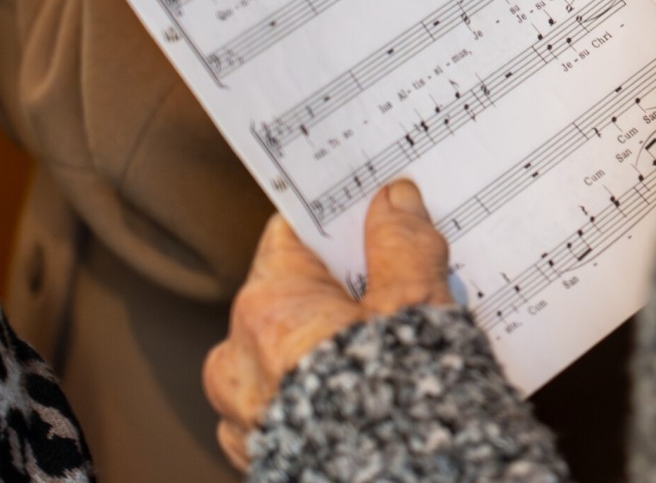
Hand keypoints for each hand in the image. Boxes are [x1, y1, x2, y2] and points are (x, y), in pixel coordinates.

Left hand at [204, 179, 453, 470]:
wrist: (401, 482)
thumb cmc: (400, 404)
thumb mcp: (416, 308)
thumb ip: (402, 246)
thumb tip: (393, 202)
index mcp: (268, 308)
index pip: (291, 235)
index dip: (335, 223)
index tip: (366, 214)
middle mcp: (239, 359)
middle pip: (290, 295)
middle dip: (338, 290)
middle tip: (395, 287)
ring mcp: (242, 414)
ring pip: (282, 354)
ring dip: (325, 346)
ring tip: (386, 350)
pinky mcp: (258, 457)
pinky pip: (283, 405)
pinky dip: (315, 394)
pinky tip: (362, 394)